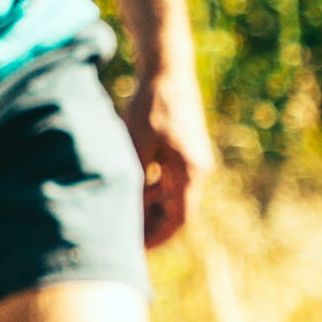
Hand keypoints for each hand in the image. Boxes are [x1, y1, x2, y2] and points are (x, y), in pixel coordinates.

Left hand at [126, 50, 216, 249]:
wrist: (167, 69)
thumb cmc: (149, 107)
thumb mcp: (135, 148)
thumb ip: (134, 183)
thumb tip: (124, 216)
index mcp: (190, 173)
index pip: (178, 220)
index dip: (157, 240)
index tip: (136, 252)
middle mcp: (198, 169)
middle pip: (177, 211)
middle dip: (152, 227)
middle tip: (125, 239)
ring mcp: (194, 159)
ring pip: (172, 195)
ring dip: (150, 207)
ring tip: (122, 216)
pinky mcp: (186, 148)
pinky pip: (171, 178)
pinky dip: (153, 188)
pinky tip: (131, 188)